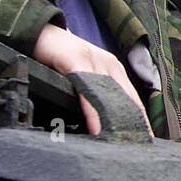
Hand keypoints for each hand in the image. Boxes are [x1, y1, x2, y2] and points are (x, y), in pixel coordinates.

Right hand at [33, 24, 148, 136]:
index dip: (139, 124)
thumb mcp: (81, 78)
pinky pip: (87, 88)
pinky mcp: (74, 58)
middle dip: (131, 126)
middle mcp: (108, 65)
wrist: (36, 31)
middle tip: (133, 150)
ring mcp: (92, 60)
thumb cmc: (57, 59)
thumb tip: (99, 125)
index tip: (143, 144)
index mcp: (113, 70)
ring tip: (120, 145)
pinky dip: (92, 110)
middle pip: (127, 100)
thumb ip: (92, 96)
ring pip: (110, 95)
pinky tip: (96, 128)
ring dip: (116, 122)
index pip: (133, 101)